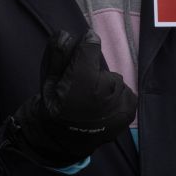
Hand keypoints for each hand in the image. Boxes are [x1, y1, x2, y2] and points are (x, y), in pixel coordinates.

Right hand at [10, 29, 136, 167]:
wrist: (61, 141)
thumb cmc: (52, 107)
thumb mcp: (47, 79)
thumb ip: (58, 55)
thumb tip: (65, 34)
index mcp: (81, 80)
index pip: (91, 45)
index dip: (86, 42)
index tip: (85, 41)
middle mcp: (104, 91)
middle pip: (104, 67)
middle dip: (94, 72)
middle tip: (81, 87)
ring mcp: (118, 103)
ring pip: (115, 81)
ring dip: (106, 86)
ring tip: (91, 101)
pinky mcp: (128, 113)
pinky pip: (125, 94)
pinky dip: (116, 98)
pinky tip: (102, 108)